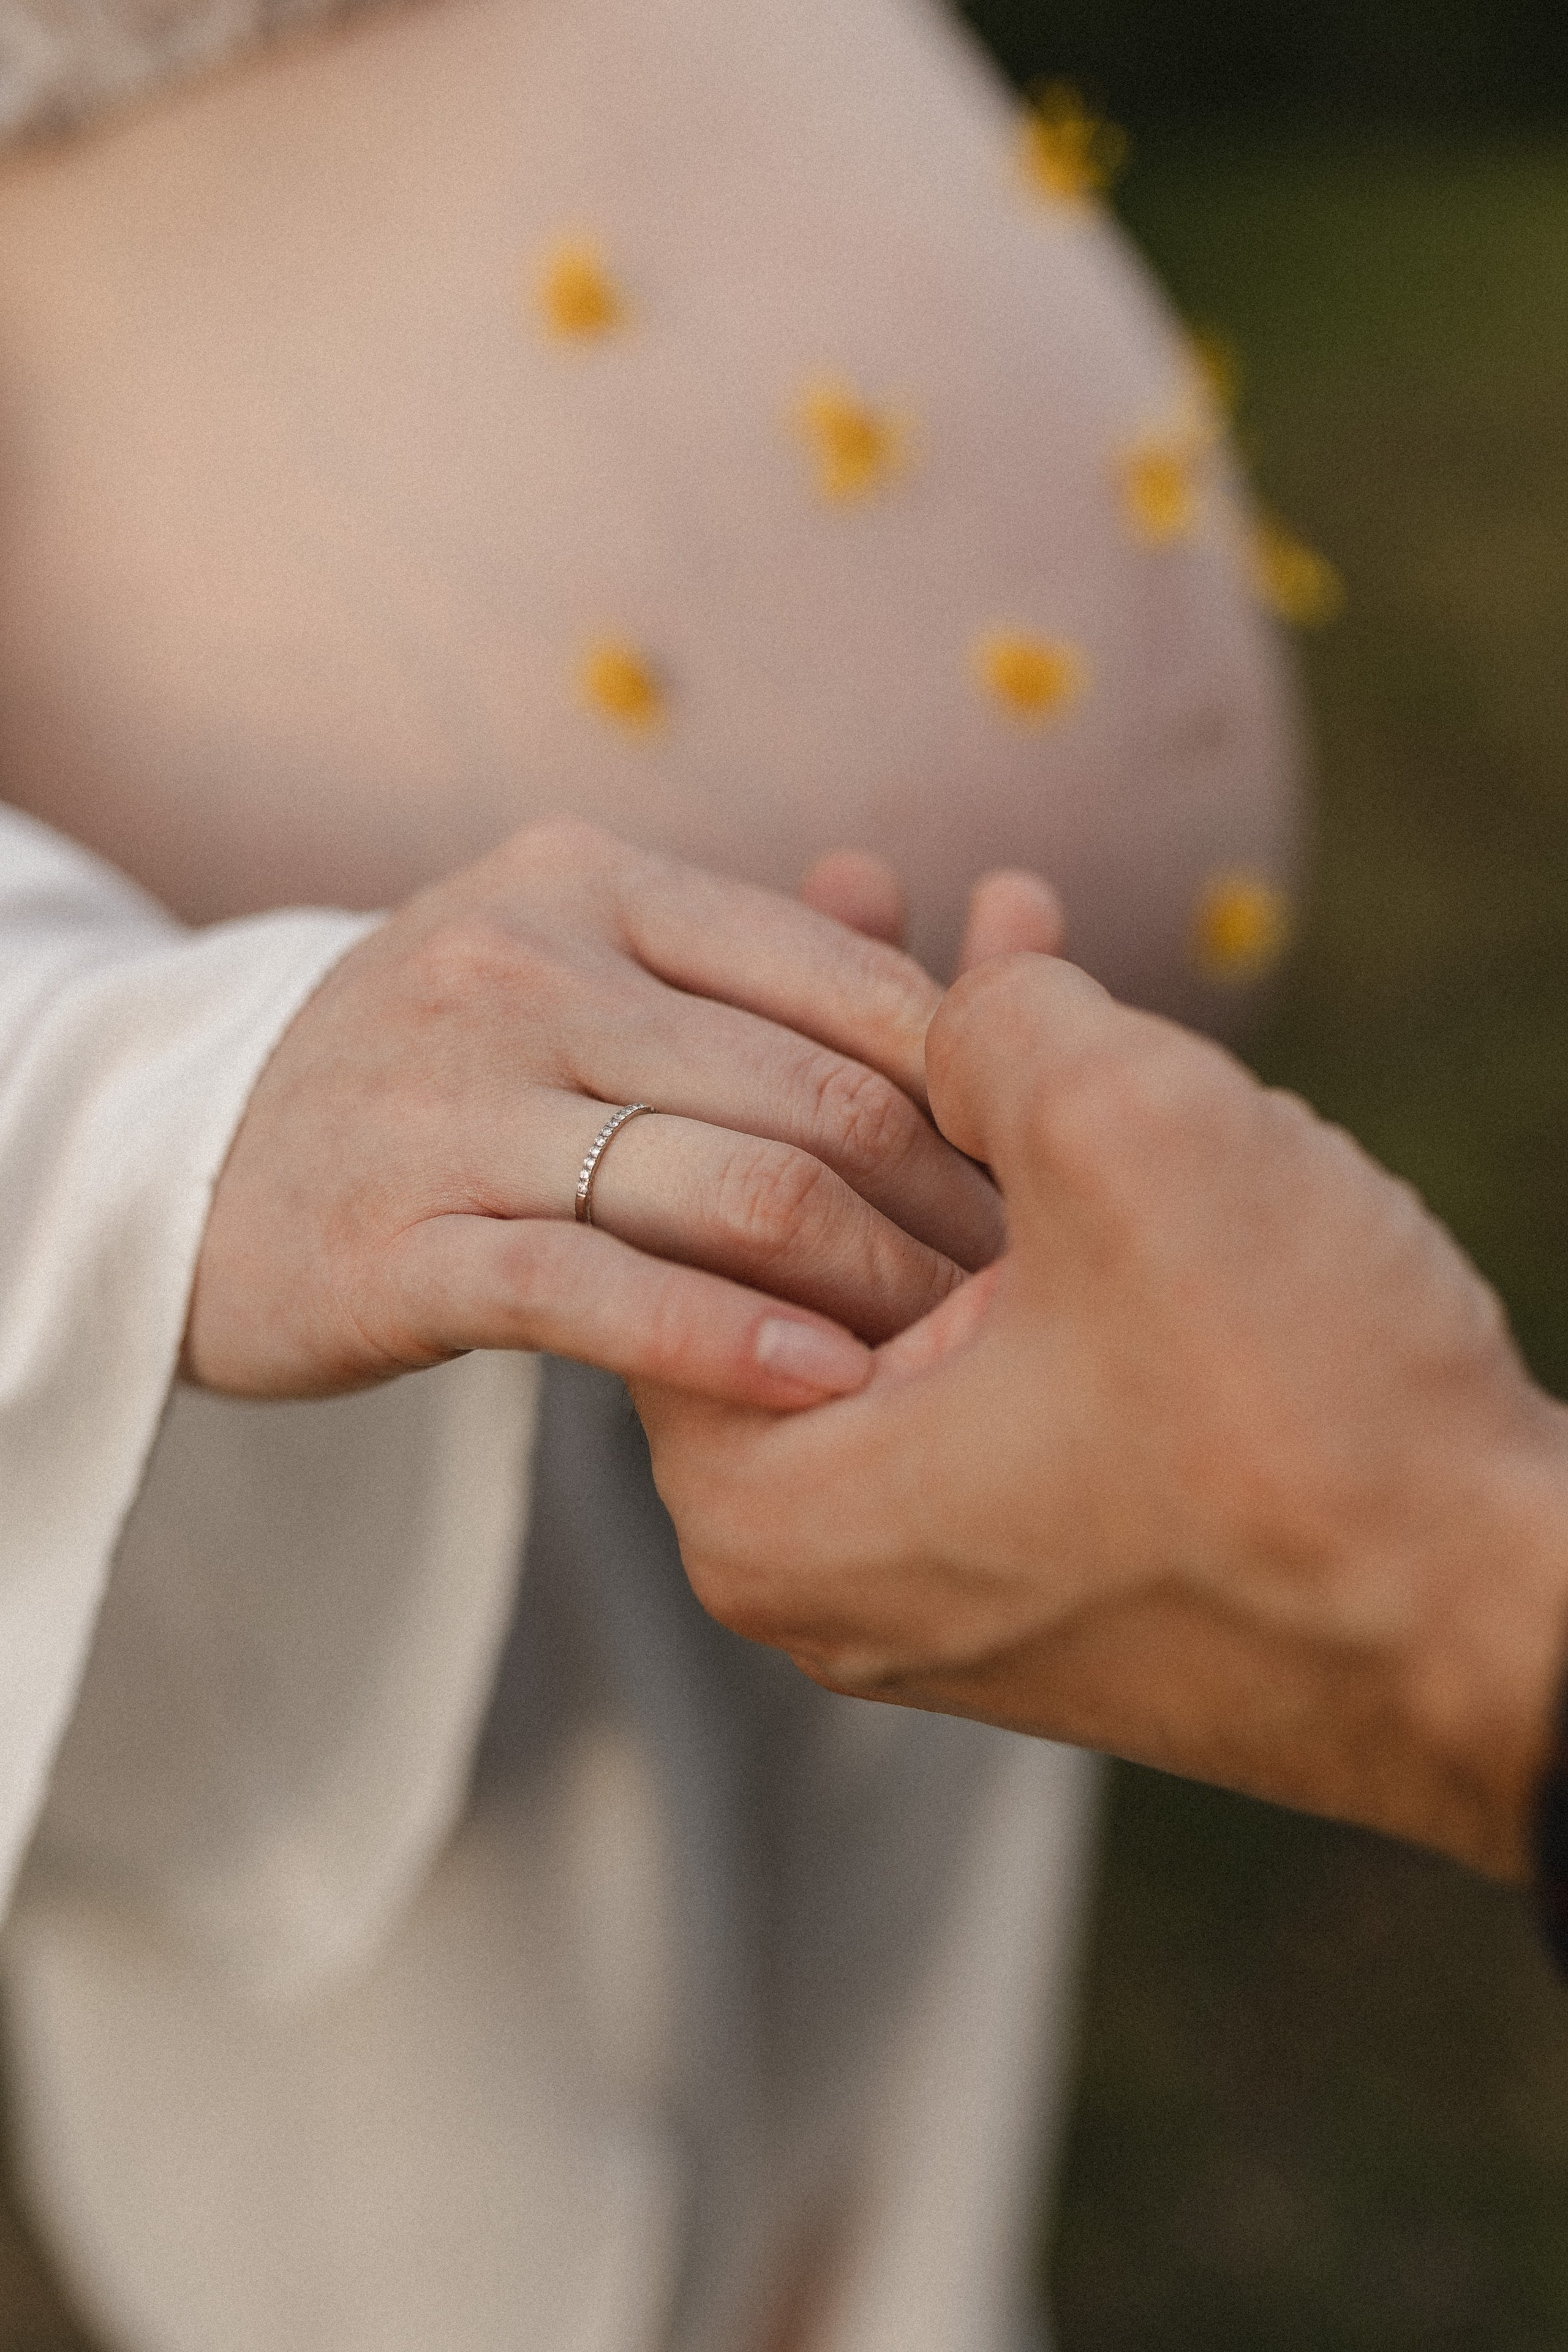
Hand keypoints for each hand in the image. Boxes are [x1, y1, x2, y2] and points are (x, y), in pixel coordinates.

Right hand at [184, 821, 1016, 1405]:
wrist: (186, 1157)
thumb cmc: (441, 1074)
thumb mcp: (571, 969)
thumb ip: (747, 969)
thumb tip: (968, 940)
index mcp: (589, 884)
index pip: (839, 980)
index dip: (968, 1088)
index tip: (1036, 1178)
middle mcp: (520, 968)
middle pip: (806, 1094)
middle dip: (943, 1205)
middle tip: (1025, 1293)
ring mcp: (447, 1103)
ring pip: (723, 1192)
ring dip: (867, 1285)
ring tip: (947, 1355)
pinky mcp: (389, 1242)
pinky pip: (594, 1294)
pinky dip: (726, 1343)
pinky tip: (822, 1388)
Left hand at [637, 952, 1567, 1881]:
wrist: (1506, 1637)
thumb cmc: (1303, 1419)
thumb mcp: (1127, 1138)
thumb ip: (993, 1026)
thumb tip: (965, 1004)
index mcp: (767, 1508)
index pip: (689, 1224)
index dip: (758, 1027)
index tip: (804, 894)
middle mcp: (826, 1567)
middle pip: (811, 1249)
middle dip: (875, 1056)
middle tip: (876, 888)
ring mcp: (947, 1575)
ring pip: (930, 1288)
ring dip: (981, 1119)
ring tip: (1007, 938)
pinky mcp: (1061, 1564)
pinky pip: (1016, 1355)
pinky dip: (1050, 1224)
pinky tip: (1105, 1072)